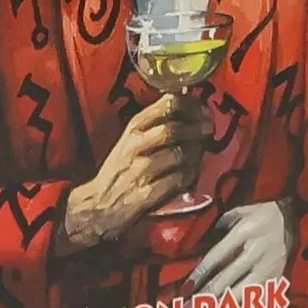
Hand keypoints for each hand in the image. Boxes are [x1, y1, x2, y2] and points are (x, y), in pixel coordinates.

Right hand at [61, 93, 209, 251]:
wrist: (99, 204)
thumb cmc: (120, 170)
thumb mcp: (131, 139)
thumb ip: (156, 122)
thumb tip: (187, 103)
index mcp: (133, 128)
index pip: (166, 105)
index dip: (190, 104)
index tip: (202, 108)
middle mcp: (135, 145)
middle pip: (172, 129)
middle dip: (196, 128)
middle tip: (208, 129)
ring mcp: (141, 170)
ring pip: (178, 154)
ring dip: (195, 153)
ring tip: (199, 153)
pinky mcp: (147, 193)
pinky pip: (178, 179)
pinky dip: (190, 175)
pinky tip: (190, 174)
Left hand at [187, 200, 290, 302]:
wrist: (295, 218)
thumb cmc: (262, 214)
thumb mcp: (241, 211)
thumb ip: (220, 226)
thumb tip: (200, 243)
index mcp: (245, 233)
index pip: (217, 257)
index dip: (200, 274)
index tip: (186, 288)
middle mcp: (257, 252)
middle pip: (227, 279)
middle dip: (205, 296)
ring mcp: (269, 268)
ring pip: (242, 294)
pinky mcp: (278, 279)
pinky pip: (258, 300)